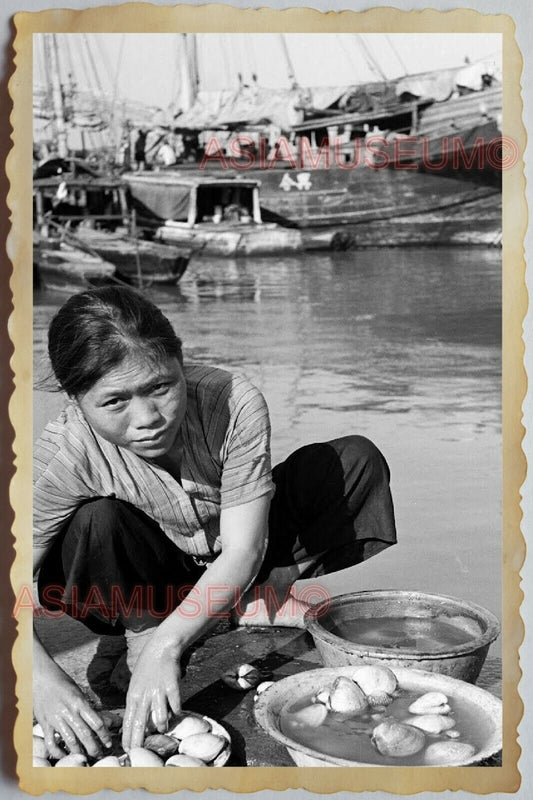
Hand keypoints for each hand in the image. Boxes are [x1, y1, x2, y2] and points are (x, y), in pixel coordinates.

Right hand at [34, 664, 111, 759]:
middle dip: (94, 748)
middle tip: (99, 754)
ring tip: (86, 757)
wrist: (41, 678)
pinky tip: (64, 754)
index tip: (109, 743)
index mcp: (80, 703)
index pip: (97, 723)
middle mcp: (69, 712)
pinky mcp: (45, 724)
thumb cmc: (63, 683)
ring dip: (80, 752)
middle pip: (86, 735)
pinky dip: (58, 752)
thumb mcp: (78, 692)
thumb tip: (100, 720)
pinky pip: (51, 743)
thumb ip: (87, 707)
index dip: (105, 736)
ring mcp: (56, 719)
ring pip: (70, 742)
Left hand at [121, 636, 180, 750]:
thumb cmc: (147, 668)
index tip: (127, 750)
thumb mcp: (136, 685)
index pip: (127, 721)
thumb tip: (137, 722)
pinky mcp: (172, 687)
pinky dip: (176, 712)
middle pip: (139, 724)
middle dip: (138, 741)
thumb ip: (136, 702)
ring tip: (163, 729)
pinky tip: (177, 712)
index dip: (127, 737)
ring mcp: (158, 692)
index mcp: (133, 696)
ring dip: (162, 726)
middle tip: (138, 753)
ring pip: (159, 718)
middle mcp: (144, 696)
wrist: (161, 648)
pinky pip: (175, 706)